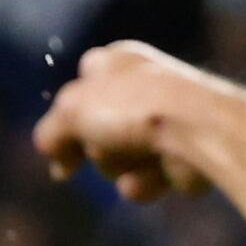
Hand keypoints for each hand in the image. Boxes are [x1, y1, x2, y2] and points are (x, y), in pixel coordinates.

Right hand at [31, 41, 218, 202]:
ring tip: (141, 155)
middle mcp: (142, 85)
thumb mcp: (73, 112)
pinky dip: (147, 182)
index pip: (76, 93)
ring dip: (122, 168)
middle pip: (96, 136)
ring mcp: (165, 121)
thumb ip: (52, 132)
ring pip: (120, 162)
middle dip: (99, 150)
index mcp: (116, 62)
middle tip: (111, 141)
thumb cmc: (134, 108)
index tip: (61, 149)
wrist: (197, 128)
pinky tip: (157, 172)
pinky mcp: (184, 152)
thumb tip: (48, 150)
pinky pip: (148, 180)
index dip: (67, 123)